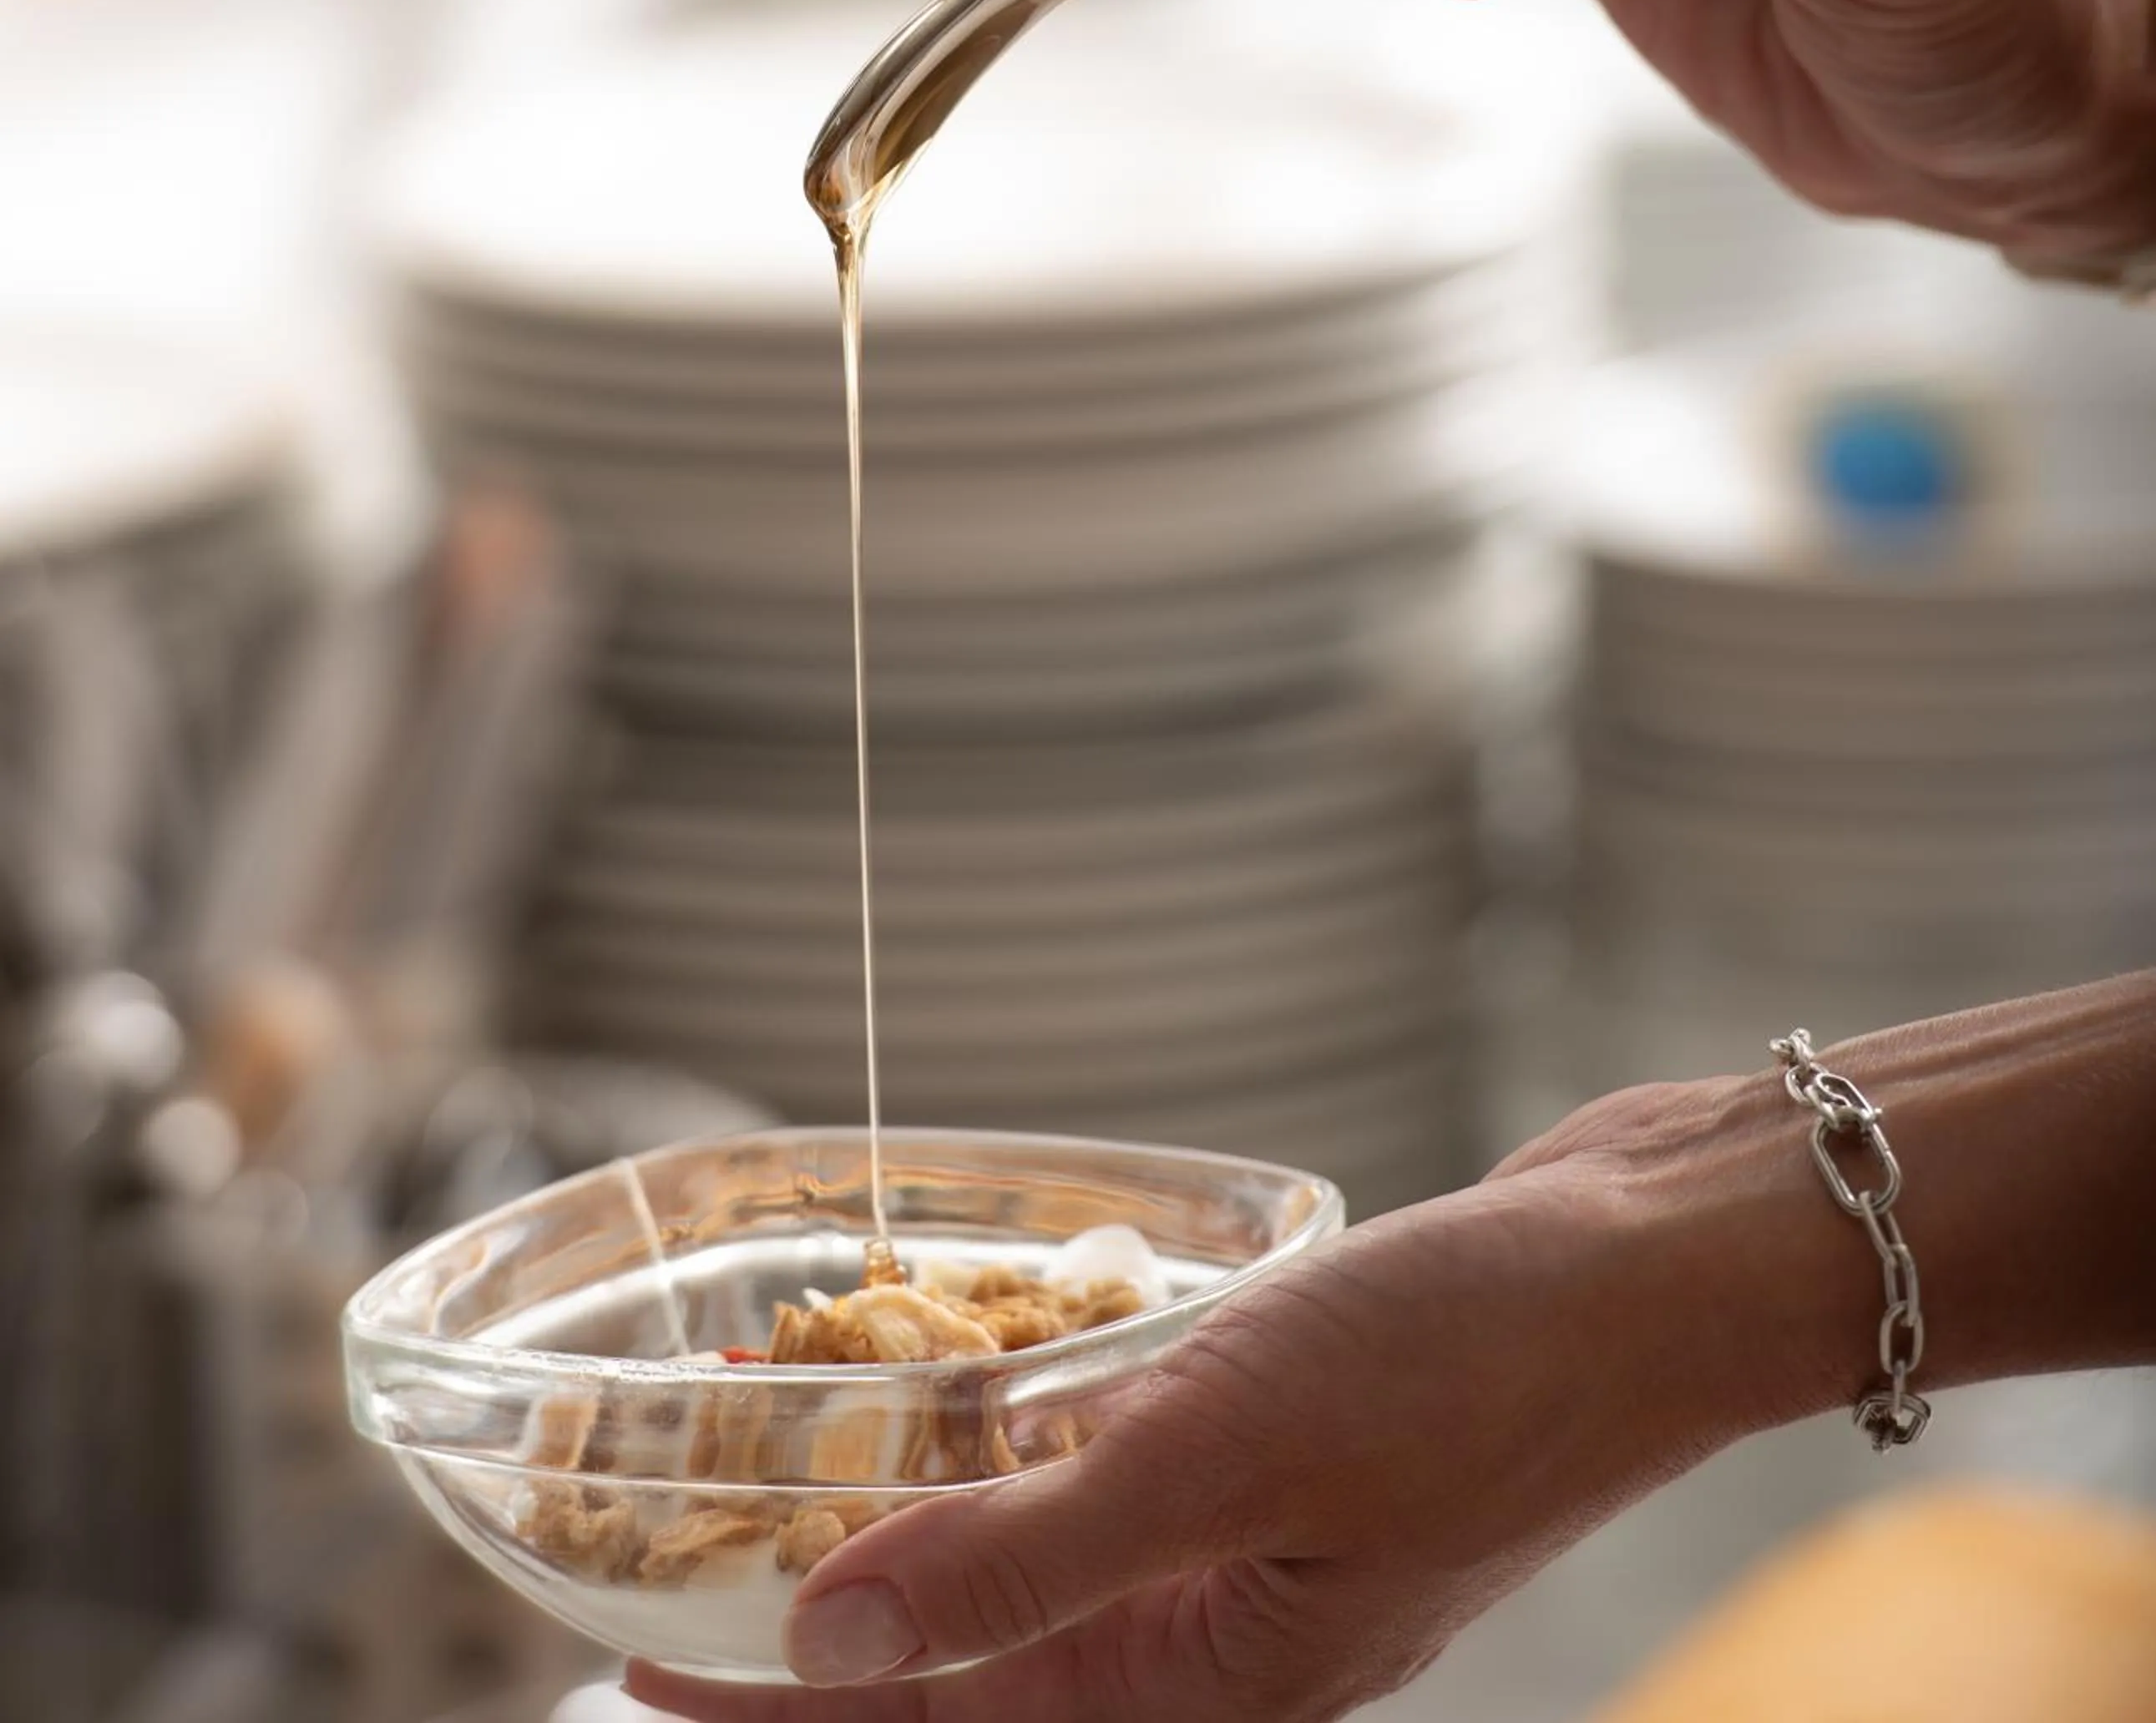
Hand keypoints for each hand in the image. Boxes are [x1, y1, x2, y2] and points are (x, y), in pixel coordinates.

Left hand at [626, 977, 2155, 1721]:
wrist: (1646, 1264)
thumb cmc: (1470, 1357)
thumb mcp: (1231, 1454)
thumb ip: (1030, 1557)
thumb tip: (825, 1652)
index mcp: (1205, 1680)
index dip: (769, 1710)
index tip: (628, 1672)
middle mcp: (1217, 1631)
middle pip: (973, 1661)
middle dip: (822, 1626)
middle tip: (677, 1553)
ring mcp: (1252, 1541)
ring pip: (1036, 1561)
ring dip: (914, 1525)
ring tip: (794, 1462)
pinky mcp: (1279, 1450)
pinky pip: (1110, 1473)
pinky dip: (1021, 1442)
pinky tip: (978, 1380)